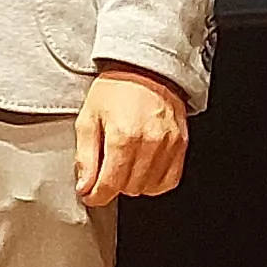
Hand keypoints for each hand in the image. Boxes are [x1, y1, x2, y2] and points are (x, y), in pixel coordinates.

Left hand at [75, 66, 190, 204]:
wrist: (146, 70)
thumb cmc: (115, 90)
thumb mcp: (87, 118)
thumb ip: (85, 157)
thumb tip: (84, 187)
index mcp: (123, 136)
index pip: (109, 184)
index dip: (95, 195)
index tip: (89, 194)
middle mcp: (149, 143)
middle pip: (128, 188)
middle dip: (112, 185)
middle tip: (104, 171)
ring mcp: (169, 145)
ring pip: (148, 188)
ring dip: (132, 184)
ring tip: (123, 165)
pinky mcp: (181, 145)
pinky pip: (169, 180)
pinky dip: (154, 182)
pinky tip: (142, 170)